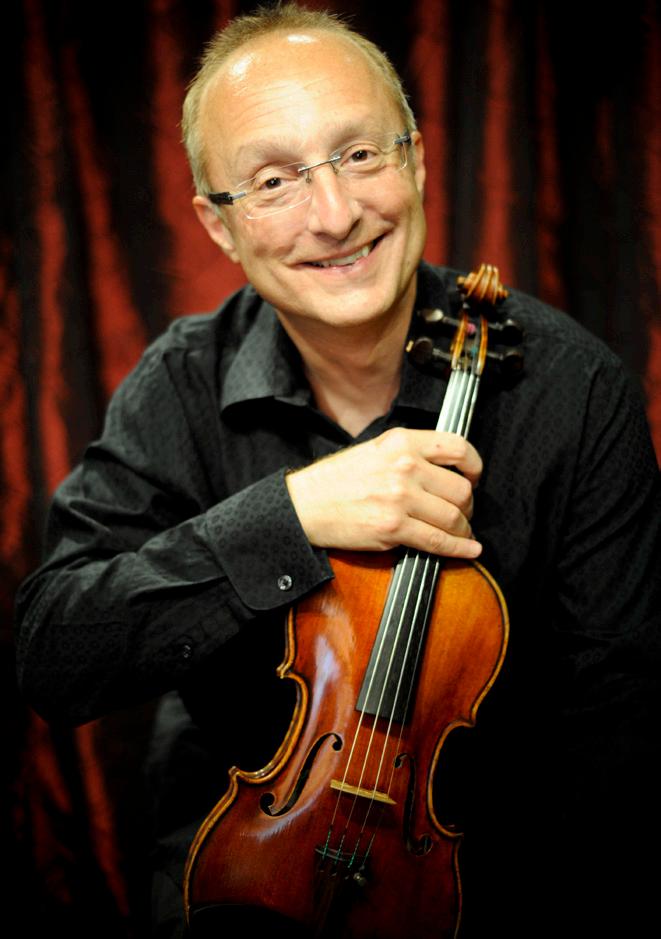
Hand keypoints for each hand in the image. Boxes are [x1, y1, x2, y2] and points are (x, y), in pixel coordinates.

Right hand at [286, 428, 482, 558]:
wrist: (304, 505)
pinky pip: (438, 541)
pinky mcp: (393, 527)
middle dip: (468, 506)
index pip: (458, 448)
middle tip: (462, 513)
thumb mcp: (375, 449)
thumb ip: (409, 453)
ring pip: (454, 517)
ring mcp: (400, 497)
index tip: (474, 478)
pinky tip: (469, 550)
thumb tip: (445, 470)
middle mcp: (405, 466)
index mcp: (402, 442)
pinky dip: (460, 549)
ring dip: (463, 529)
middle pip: (461, 489)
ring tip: (460, 533)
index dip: (475, 467)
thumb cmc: (336, 480)